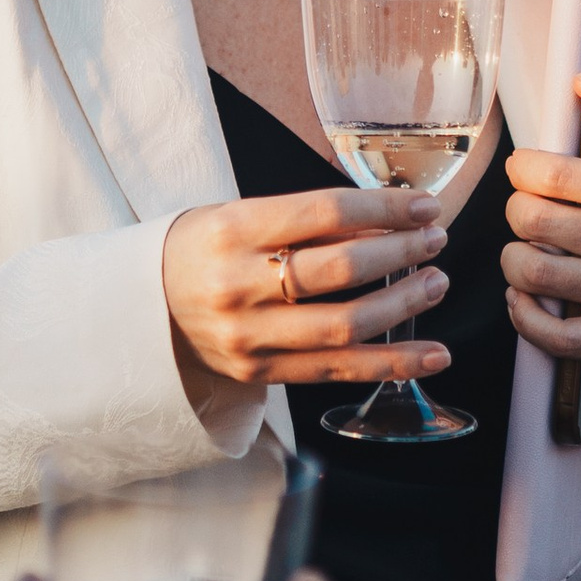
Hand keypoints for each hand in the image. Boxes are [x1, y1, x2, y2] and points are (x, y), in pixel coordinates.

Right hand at [161, 185, 452, 395]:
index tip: (424, 206)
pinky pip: (339, 371)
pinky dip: (393, 364)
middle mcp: (238, 285)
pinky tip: (434, 354)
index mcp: (231, 230)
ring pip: (346, 325)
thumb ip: (304, 219)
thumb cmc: (203, 251)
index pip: (324, 213)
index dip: (384, 208)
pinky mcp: (261, 374)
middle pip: (339, 270)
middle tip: (435, 240)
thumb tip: (387, 219)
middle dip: (400, 252)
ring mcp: (249, 337)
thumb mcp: (237, 216)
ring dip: (404, 304)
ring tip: (436, 283)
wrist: (145, 310)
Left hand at [503, 62, 580, 359]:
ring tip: (526, 243)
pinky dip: (525, 314)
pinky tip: (524, 292)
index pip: (553, 175)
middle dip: (517, 208)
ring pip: (535, 275)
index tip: (526, 167)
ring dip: (512, 257)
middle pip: (535, 223)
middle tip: (527, 204)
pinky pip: (557, 337)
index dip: (522, 167)